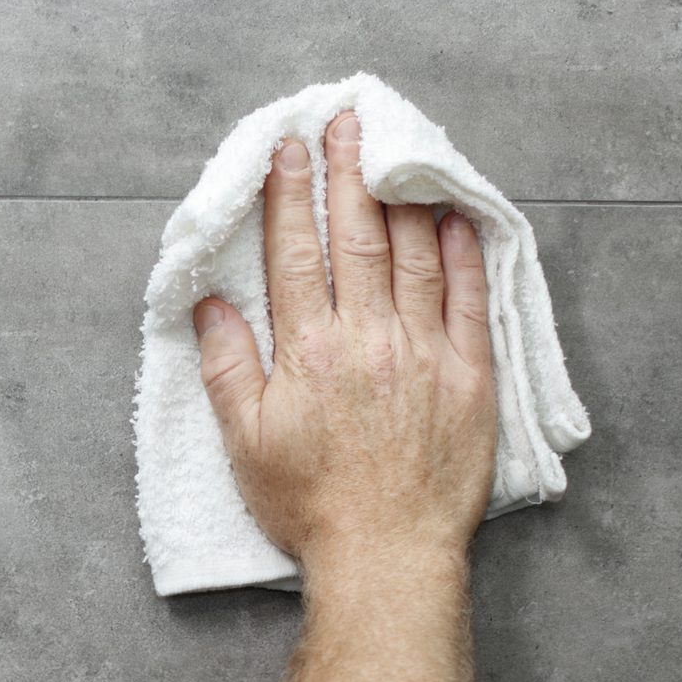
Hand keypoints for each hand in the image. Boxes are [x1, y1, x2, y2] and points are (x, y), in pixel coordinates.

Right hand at [192, 110, 497, 569]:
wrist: (385, 556)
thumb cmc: (311, 507)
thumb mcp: (246, 445)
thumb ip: (227, 370)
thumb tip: (210, 308)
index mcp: (310, 352)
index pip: (296, 254)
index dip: (291, 196)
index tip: (290, 151)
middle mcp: (369, 339)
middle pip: (357, 238)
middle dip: (348, 173)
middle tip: (346, 125)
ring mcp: (425, 354)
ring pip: (415, 256)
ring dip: (403, 199)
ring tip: (395, 155)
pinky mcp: (469, 378)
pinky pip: (470, 300)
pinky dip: (464, 255)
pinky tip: (456, 221)